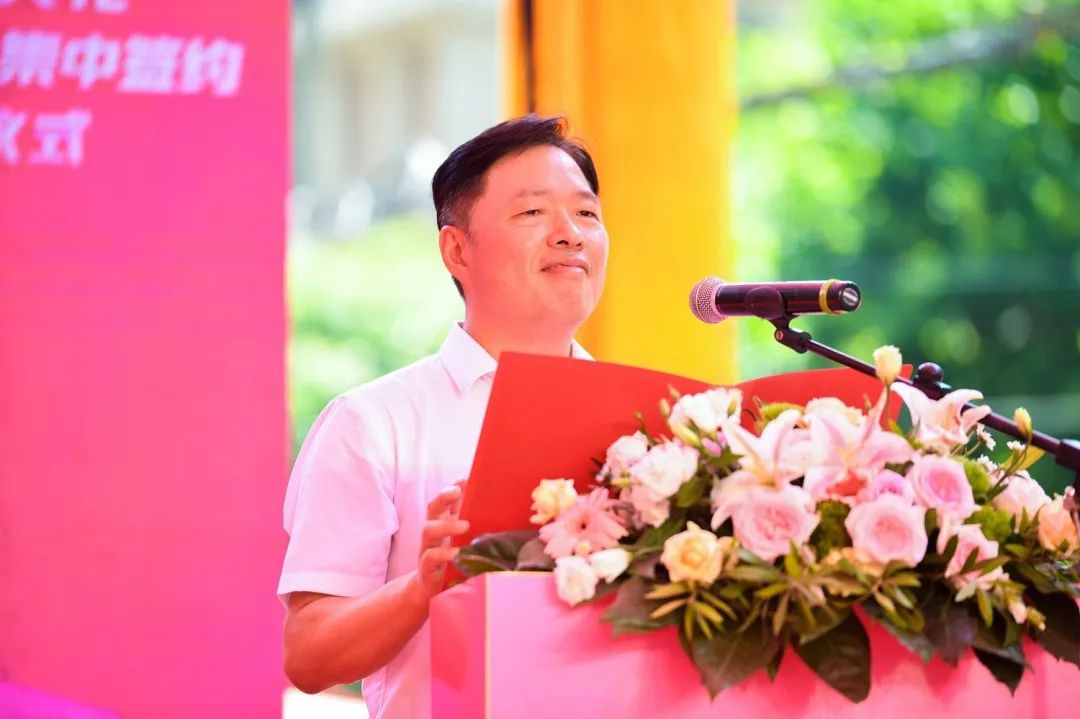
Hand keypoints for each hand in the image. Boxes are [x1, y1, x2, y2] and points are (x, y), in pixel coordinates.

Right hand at [415, 482, 468, 598]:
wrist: (429, 588)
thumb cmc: (449, 558)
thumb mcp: (460, 538)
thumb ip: (470, 520)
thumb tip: (489, 501)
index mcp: (442, 522)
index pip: (444, 500)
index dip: (451, 488)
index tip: (464, 480)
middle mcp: (433, 532)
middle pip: (433, 508)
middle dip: (443, 497)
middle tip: (457, 491)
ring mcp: (427, 549)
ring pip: (428, 530)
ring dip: (446, 526)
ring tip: (465, 525)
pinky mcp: (426, 568)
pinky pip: (430, 558)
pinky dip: (443, 554)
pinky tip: (456, 553)